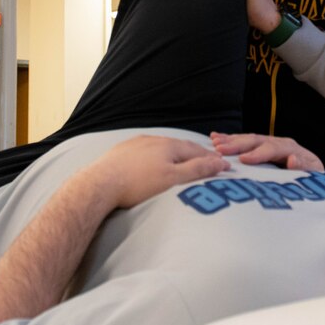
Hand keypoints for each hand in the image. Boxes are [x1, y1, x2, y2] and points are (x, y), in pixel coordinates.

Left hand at [82, 135, 228, 208]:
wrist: (101, 183)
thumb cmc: (138, 184)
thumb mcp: (173, 179)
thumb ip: (197, 170)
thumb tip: (220, 162)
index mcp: (169, 145)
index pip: (196, 150)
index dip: (211, 158)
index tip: (224, 165)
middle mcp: (154, 139)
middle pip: (180, 146)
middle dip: (195, 153)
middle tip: (208, 160)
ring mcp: (137, 143)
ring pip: (162, 146)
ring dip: (176, 153)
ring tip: (183, 159)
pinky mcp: (123, 150)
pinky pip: (146, 149)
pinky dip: (157, 154)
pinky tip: (155, 159)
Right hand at [210, 132, 324, 171]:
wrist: (314, 175)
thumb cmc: (312, 178)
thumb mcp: (314, 175)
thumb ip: (305, 168)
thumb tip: (293, 160)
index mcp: (291, 149)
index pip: (272, 149)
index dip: (257, 154)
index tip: (243, 159)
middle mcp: (279, 142)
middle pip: (257, 140)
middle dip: (238, 144)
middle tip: (220, 149)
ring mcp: (269, 142)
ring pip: (248, 138)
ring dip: (230, 140)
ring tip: (215, 142)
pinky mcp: (261, 146)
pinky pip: (244, 141)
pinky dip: (230, 138)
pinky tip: (215, 137)